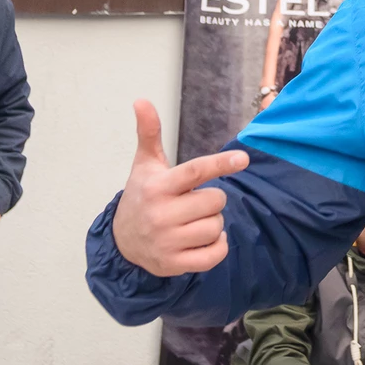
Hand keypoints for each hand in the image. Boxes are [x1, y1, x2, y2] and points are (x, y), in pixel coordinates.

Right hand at [111, 99, 248, 276]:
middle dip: (213, 199)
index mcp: (158, 187)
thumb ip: (149, 133)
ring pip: (216, 227)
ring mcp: (167, 241)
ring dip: (213, 223)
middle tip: (195, 201)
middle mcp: (161, 214)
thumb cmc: (141, 196)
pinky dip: (218, 247)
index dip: (220, 163)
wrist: (122, 242)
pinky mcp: (174, 264)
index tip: (243, 158)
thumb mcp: (145, 165)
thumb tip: (141, 100)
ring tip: (194, 221)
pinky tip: (204, 240)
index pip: (195, 171)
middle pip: (215, 201)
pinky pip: (214, 255)